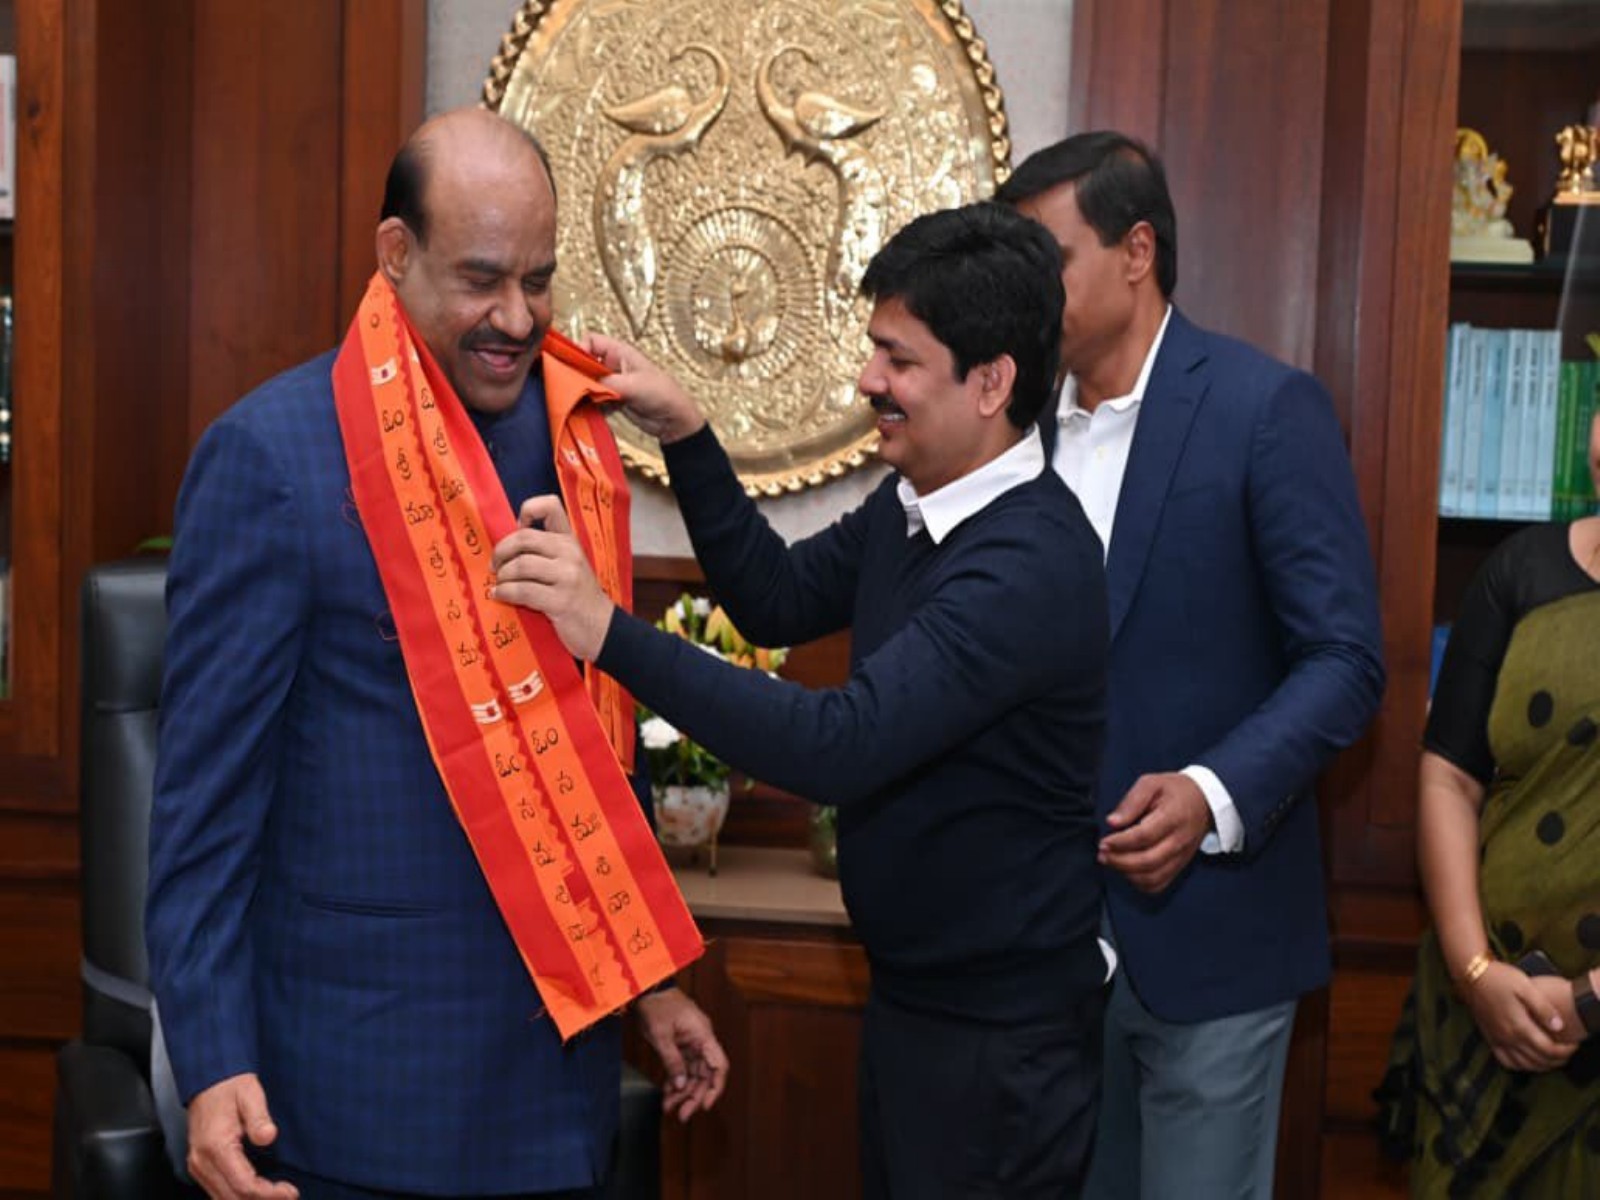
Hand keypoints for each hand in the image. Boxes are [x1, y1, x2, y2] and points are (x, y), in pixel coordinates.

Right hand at [185, 1073, 298, 1198]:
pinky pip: (218, 1192)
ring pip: (223, 1199)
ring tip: (278, 1195)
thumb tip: (268, 1136)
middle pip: (233, 1197)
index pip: (243, 1184)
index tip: (291, 1192)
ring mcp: (198, 1167)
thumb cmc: (230, 1086)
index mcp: (215, 1146)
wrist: (208, 1081)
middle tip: (289, 1195)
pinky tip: (259, 1192)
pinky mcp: (200, 1167)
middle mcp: (202, 1162)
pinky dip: (238, 1197)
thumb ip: (259, 1117)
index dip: (268, 1194)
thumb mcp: (250, 1093)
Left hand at [491, 496, 614, 660]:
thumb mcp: (568, 566)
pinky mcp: (561, 600)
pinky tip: (500, 596)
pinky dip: (505, 593)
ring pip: (521, 565)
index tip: (518, 530)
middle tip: (494, 566)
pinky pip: (523, 590)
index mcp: (570, 541)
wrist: (601, 628)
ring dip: (502, 576)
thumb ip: (545, 552)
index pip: (549, 506)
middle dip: (501, 552)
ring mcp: (568, 577)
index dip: (528, 510)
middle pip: (524, 538)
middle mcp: (570, 553)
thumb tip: (505, 548)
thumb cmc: (577, 598)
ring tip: (499, 585)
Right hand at [583, 333, 705, 443]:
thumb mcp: (633, 385)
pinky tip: (589, 412)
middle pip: (585, 363)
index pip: (591, 341)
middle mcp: (613, 365)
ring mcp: (612, 383)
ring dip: (582, 392)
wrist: (673, 421)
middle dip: (577, 375)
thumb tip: (582, 384)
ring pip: (587, 383)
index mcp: (620, 352)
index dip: (579, 349)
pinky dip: (589, 406)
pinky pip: (593, 400)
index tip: (573, 365)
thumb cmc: (662, 394)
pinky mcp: (612, 399)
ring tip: (578, 402)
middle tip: (571, 387)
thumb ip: (606, 383)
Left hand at [634, 987, 728, 1121]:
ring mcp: (691, 1043)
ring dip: (682, 1092)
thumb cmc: (656, 1005)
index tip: (705, 1105)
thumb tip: (681, 1084)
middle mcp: (701, 1041)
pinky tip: (668, 1093)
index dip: (715, 1087)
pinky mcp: (681, 1045)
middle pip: (704, 1075)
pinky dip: (675, 1081)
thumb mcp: (661, 1034)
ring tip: (669, 1107)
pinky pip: (682, 1068)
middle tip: (682, 1115)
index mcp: (703, 1035)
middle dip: (694, 1096)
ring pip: (692, 1074)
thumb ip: (672, 1060)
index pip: (718, 1066)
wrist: (647, 990)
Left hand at [1098, 772, 1212, 893]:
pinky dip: (1140, 882)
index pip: (1144, 836)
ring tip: (1111, 861)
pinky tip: (1127, 870)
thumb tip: (1112, 822)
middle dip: (1119, 861)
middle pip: (1148, 861)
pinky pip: (1159, 884)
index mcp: (1173, 817)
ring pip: (1153, 877)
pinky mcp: (1180, 865)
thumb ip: (1131, 801)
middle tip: (1102, 854)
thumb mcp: (1151, 783)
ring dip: (1127, 873)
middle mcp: (1179, 841)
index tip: (1104, 842)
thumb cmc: (1174, 790)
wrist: (1204, 801)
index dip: (1120, 842)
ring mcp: (1181, 856)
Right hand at [1464, 962, 1576, 1070]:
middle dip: (1557, 1060)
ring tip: (1552, 1058)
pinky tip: (1527, 1060)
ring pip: (1523, 1065)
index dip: (1565, 1051)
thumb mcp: (1526, 986)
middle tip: (1567, 1052)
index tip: (1574, 1045)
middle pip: (1538, 1060)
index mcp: (1519, 1026)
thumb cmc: (1500, 978)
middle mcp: (1508, 1037)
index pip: (1549, 1050)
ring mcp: (1497, 1039)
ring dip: (1541, 1066)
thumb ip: (1543, 1008)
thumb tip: (1559, 1026)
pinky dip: (1519, 1066)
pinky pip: (1505, 1061)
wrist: (1472, 974)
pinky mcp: (1489, 1038)